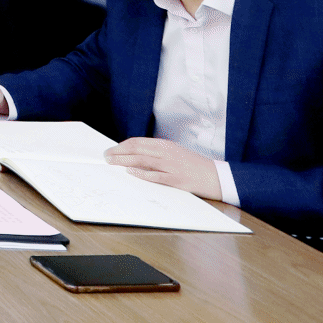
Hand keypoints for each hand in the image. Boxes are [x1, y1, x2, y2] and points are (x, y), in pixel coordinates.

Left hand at [105, 138, 223, 199]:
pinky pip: (155, 176)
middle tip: (105, 157)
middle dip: (118, 152)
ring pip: (142, 160)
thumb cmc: (195, 165)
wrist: (217, 176)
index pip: (138, 142)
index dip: (122, 146)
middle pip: (137, 149)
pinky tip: (130, 173)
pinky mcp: (176, 180)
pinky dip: (141, 173)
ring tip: (111, 163)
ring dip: (124, 161)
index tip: (111, 150)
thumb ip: (158, 153)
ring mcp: (171, 166)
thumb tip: (136, 155)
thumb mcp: (175, 153)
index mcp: (166, 145)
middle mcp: (167, 153)